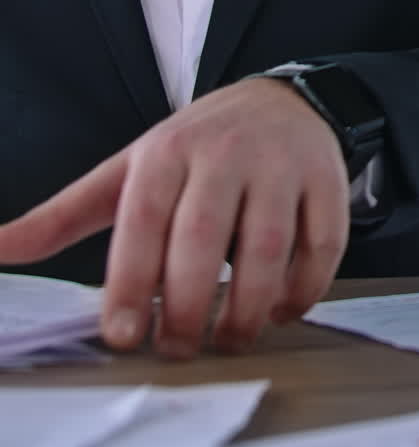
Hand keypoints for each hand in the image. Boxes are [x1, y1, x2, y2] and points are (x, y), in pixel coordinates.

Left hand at [0, 78, 349, 355]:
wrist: (281, 100)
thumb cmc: (196, 146)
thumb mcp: (129, 169)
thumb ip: (64, 215)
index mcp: (168, 149)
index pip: (141, 220)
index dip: (128, 283)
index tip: (121, 335)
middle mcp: (224, 151)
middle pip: (202, 240)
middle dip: (186, 308)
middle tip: (177, 347)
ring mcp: (280, 163)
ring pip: (266, 248)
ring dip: (248, 309)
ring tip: (230, 337)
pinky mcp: (326, 179)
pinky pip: (322, 246)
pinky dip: (303, 290)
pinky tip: (280, 308)